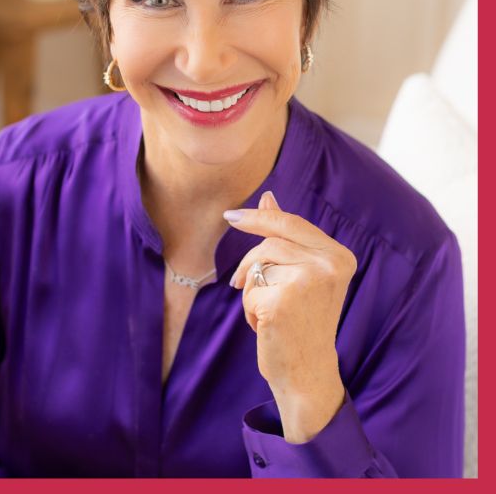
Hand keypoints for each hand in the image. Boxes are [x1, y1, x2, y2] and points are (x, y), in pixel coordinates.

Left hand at [224, 190, 356, 441]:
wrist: (309, 375)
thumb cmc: (304, 323)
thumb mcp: (301, 276)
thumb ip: (287, 237)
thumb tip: (268, 197)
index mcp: (339, 256)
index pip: (292, 224)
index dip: (261, 218)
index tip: (231, 216)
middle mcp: (329, 266)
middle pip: (271, 242)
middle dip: (250, 263)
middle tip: (237, 282)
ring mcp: (308, 283)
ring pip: (259, 266)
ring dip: (252, 290)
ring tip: (267, 312)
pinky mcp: (283, 302)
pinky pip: (250, 291)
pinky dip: (250, 310)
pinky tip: (267, 327)